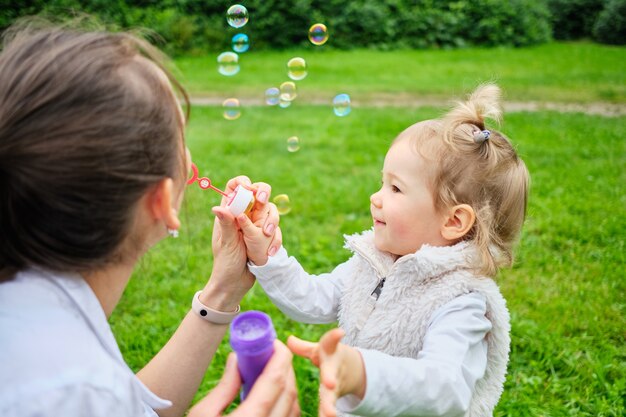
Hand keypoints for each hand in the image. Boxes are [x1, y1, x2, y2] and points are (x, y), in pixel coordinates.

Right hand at [188, 340, 299, 416]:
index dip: (279, 356)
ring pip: (294, 406)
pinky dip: (286, 403)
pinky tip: (271, 396)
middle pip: (289, 391)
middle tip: (271, 352)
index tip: (273, 342)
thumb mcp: (202, 415)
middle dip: (285, 367)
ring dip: (287, 385)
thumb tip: (237, 359)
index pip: (276, 380)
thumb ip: (225, 386)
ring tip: (271, 371)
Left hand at [205, 177, 278, 307]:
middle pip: (258, 193)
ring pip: (270, 211)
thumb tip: (217, 207)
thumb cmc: (225, 263)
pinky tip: (270, 251)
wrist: (236, 284)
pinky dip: (276, 238)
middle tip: (263, 200)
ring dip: (272, 220)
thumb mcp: (226, 244)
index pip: (234, 187)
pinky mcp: (266, 236)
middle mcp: (244, 215)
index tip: (248, 189)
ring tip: (267, 234)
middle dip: (263, 193)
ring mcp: (257, 225)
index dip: (242, 183)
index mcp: (229, 213)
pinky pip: (277, 230)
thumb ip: (226, 225)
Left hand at [288, 329, 365, 416]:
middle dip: (330, 378)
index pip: (331, 342)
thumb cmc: (330, 356)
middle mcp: (334, 367)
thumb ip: (304, 347)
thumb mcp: (320, 349)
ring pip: (331, 394)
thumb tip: (288, 340)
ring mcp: (337, 383)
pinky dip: (326, 414)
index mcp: (329, 352)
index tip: (340, 332)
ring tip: (329, 414)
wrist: (355, 370)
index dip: (334, 337)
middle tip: (329, 384)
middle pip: (331, 372)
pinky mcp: (336, 396)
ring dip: (329, 404)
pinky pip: (329, 406)